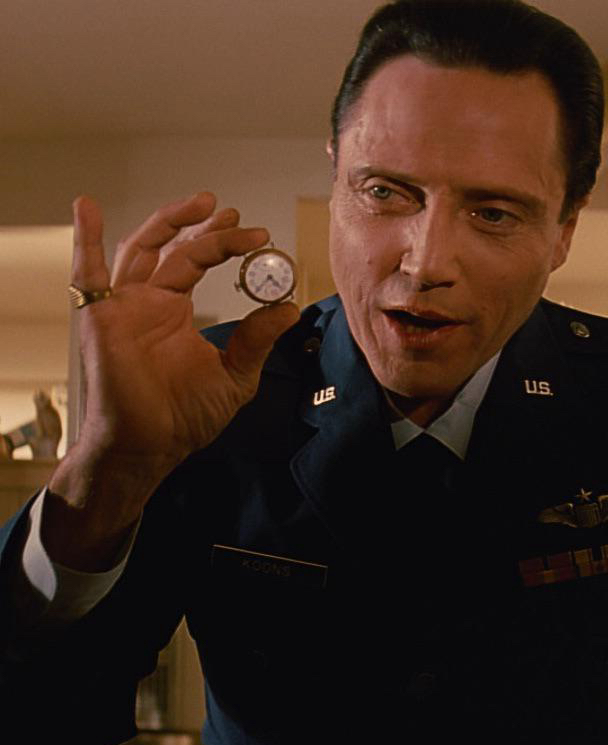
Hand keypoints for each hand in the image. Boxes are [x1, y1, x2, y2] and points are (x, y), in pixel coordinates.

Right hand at [74, 191, 298, 463]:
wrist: (152, 445)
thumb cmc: (185, 416)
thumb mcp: (236, 374)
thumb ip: (258, 339)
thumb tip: (289, 307)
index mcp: (175, 310)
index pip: (198, 260)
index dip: (225, 243)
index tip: (258, 236)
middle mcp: (148, 301)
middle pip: (173, 247)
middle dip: (202, 226)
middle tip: (231, 211)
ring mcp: (123, 306)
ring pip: (141, 249)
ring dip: (166, 222)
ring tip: (199, 202)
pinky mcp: (100, 319)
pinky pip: (86, 274)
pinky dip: (84, 239)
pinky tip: (87, 207)